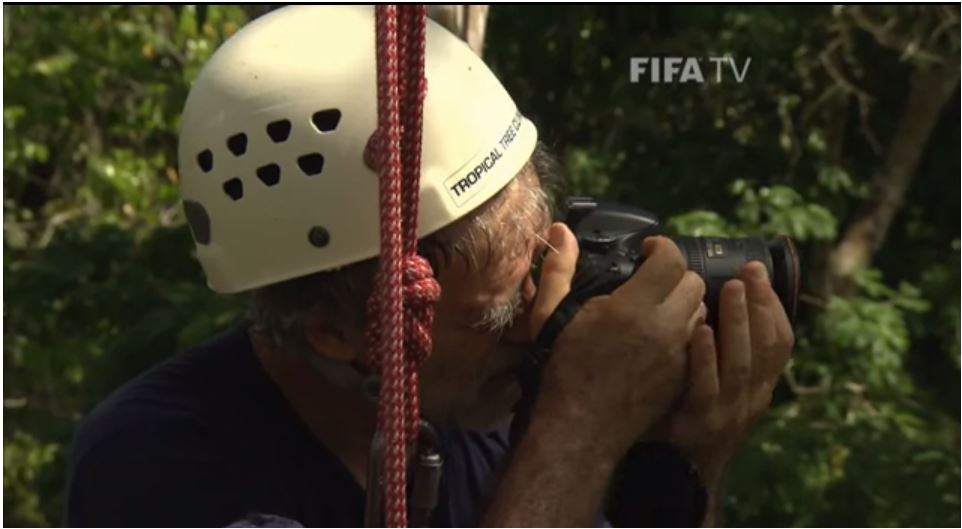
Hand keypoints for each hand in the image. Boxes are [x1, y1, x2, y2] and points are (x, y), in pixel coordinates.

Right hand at [528, 223, 707, 456]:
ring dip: (684, 303)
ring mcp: (679, 353)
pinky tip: (663, 337)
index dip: (661, 248)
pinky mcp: (685, 375)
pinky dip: (687, 331)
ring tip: (659, 309)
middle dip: (676, 275)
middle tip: (653, 281)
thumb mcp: (551, 316)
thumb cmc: (563, 368)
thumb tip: (563, 231)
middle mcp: (664, 327)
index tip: (647, 252)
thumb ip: (559, 269)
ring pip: (701, 311)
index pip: (670, 259)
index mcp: (632, 307)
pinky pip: (699, 341)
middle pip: (693, 283)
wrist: (582, 427)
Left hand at [664, 261, 794, 485]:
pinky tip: (697, 331)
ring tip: (729, 288)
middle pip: (765, 348)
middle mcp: (751, 399)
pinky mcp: (700, 424)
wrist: (677, 474)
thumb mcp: (716, 382)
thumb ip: (723, 350)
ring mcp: (728, 413)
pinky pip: (706, 387)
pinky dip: (704, 358)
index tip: (758, 272)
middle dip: (759, 306)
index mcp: (759, 387)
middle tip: (747, 272)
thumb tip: (717, 297)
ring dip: (737, 323)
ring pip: (741, 364)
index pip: (779, 342)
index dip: (773, 306)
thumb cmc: (690, 415)